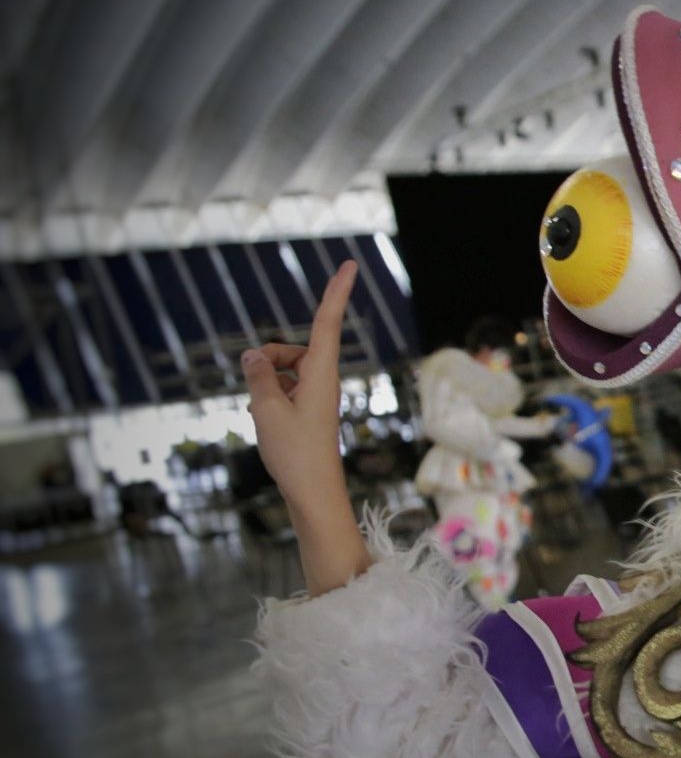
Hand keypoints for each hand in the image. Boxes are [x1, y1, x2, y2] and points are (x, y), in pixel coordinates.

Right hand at [244, 262, 355, 498]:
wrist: (312, 492)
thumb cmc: (295, 452)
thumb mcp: (266, 409)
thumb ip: (257, 375)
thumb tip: (253, 354)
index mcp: (321, 373)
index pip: (327, 322)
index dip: (336, 292)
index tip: (350, 265)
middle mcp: (322, 380)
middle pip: (290, 349)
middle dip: (268, 359)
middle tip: (258, 391)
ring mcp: (316, 395)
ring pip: (282, 371)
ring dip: (264, 384)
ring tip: (265, 417)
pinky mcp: (308, 410)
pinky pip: (281, 391)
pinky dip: (267, 400)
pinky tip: (264, 423)